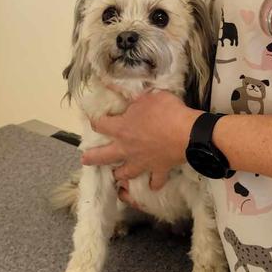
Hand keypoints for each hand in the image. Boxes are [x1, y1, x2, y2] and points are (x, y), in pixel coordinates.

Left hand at [80, 90, 199, 190]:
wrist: (187, 133)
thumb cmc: (166, 111)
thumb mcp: (147, 95)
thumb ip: (132, 96)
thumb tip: (114, 86)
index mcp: (122, 128)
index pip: (100, 124)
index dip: (94, 121)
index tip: (90, 119)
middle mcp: (127, 148)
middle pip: (104, 156)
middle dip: (92, 158)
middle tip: (84, 160)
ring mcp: (142, 162)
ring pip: (126, 173)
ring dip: (120, 174)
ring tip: (116, 175)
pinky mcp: (158, 170)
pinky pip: (154, 182)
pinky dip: (153, 184)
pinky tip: (152, 186)